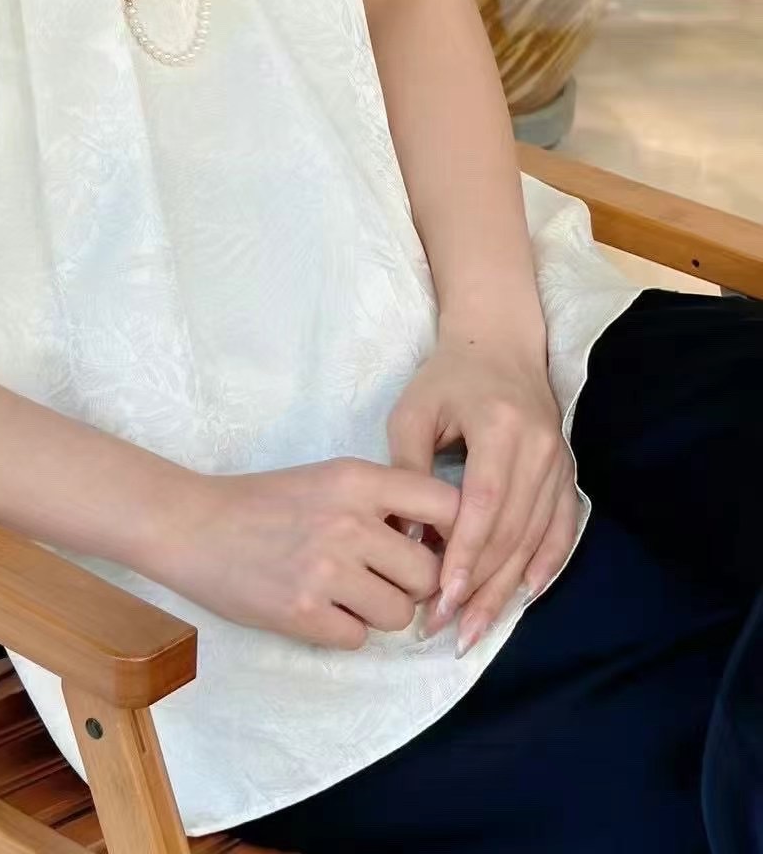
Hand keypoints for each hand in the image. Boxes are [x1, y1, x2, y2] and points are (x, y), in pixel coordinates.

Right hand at [152, 459, 458, 648]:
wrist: (194, 526)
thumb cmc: (265, 502)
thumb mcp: (329, 479)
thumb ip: (382, 500)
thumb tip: (441, 539)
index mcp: (358, 480)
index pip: (447, 505)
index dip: (454, 533)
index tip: (436, 545)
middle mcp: (349, 522)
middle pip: (430, 573)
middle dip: (412, 583)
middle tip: (380, 577)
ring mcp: (327, 570)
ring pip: (399, 614)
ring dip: (380, 612)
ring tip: (345, 593)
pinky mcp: (304, 612)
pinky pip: (359, 639)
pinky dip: (344, 631)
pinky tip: (319, 608)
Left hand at [387, 335, 577, 655]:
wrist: (498, 342)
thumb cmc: (446, 376)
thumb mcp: (413, 412)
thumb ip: (407, 470)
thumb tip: (403, 536)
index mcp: (500, 426)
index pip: (485, 503)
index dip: (465, 554)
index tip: (442, 597)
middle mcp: (539, 447)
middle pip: (512, 530)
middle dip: (480, 585)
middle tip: (447, 628)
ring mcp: (559, 460)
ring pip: (536, 537)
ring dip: (506, 587)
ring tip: (476, 627)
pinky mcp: (567, 471)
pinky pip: (564, 527)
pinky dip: (547, 563)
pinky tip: (526, 595)